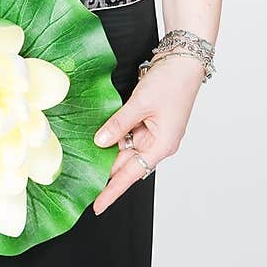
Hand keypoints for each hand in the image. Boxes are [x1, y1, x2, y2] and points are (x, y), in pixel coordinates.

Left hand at [91, 55, 205, 213]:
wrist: (185, 60)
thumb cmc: (171, 82)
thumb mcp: (141, 103)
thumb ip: (119, 124)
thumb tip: (100, 142)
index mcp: (161, 145)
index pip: (131, 175)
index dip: (112, 191)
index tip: (97, 206)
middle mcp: (157, 143)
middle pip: (126, 163)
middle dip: (105, 169)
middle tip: (81, 180)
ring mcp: (153, 131)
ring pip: (125, 147)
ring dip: (108, 147)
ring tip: (84, 156)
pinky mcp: (148, 120)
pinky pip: (127, 132)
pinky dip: (114, 132)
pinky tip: (99, 133)